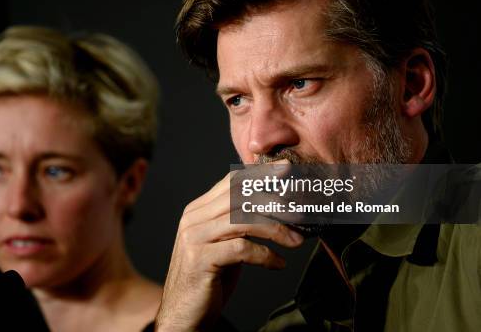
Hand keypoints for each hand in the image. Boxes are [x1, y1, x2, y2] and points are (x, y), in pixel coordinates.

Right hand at [155, 167, 304, 331]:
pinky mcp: (200, 260)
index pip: (231, 182)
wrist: (183, 314)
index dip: (261, 175)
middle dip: (275, 199)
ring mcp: (194, 238)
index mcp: (198, 210)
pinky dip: (265, 255)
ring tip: (297, 240)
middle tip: (302, 209)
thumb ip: (238, 222)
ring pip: (242, 219)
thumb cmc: (209, 278)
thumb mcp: (223, 243)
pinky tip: (279, 264)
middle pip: (239, 196)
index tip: (288, 170)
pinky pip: (241, 248)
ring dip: (276, 229)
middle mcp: (193, 218)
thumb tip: (273, 203)